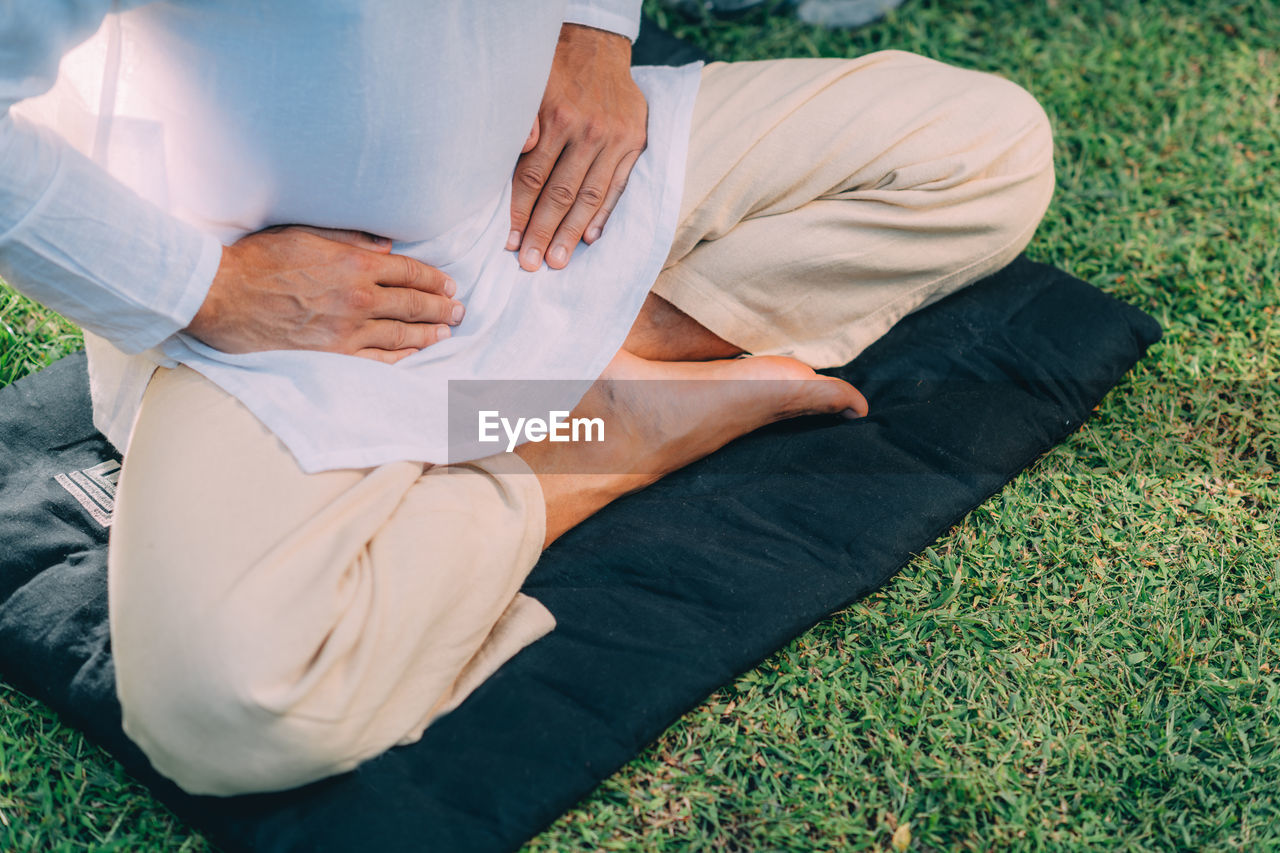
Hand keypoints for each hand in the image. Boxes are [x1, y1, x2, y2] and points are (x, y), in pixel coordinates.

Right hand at [184, 225, 463, 363]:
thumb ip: (351, 239)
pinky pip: (378, 360)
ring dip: (429, 334)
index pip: (408, 272)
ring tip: (446, 333)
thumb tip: (387, 245)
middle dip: (441, 307)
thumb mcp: (307, 233)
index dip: (433, 279)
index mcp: (355, 264)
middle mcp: (358, 298)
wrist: (223, 295)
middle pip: (413, 304)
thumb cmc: (259, 259)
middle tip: (460, 310)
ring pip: (401, 334)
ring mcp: (347, 330)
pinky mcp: (333, 355)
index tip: (449, 284)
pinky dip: (401, 357)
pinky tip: (415, 355)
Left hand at [508, 23, 647, 271]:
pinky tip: (591, 239)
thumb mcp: (532, 84)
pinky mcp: (635, 143)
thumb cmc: (556, 70)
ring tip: (557, 260)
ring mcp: (616, 140)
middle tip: (531, 263)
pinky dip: (604, 214)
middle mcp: (590, 131)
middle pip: (562, 193)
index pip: (534, 176)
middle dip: (544, 231)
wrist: (598, 46)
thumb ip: (523, 120)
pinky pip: (618, 186)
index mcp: (559, 118)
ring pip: (590, 195)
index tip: (509, 241)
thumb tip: (522, 148)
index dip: (520, 211)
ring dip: (572, 232)